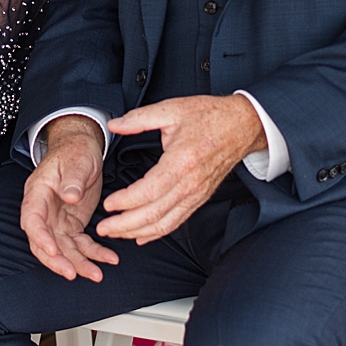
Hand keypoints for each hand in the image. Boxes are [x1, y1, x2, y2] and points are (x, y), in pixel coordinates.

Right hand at [20, 115, 116, 281]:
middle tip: (74, 273)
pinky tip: (108, 259)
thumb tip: (69, 196)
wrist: (82, 149)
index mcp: (37, 193)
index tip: (53, 251)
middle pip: (44, 242)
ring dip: (79, 263)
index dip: (40, 237)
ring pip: (64, 249)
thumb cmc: (75, 151)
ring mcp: (57, 221)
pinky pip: (80, 245)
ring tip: (97, 274)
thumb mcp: (76, 160)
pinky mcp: (72, 226)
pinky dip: (93, 254)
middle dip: (58, 260)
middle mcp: (44, 211)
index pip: (32, 220)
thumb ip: (72, 179)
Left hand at [97, 94, 264, 244]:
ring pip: (165, 223)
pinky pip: (177, 221)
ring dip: (138, 232)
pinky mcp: (200, 198)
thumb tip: (114, 124)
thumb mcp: (171, 109)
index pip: (149, 192)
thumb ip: (139, 118)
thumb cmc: (210, 116)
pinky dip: (158, 232)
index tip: (108, 204)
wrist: (242, 125)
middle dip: (125, 225)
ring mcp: (197, 194)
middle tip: (103, 228)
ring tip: (116, 233)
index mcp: (181, 161)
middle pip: (154, 214)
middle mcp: (190, 184)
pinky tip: (142, 236)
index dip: (126, 201)